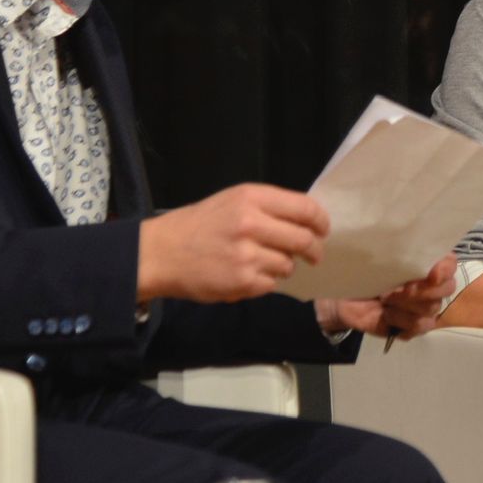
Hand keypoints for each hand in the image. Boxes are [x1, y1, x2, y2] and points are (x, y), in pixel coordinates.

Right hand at [137, 183, 329, 303]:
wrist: (160, 252)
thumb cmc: (200, 224)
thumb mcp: (233, 201)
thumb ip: (269, 206)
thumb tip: (308, 219)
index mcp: (252, 198)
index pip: (306, 208)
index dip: (321, 222)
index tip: (322, 230)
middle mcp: (251, 223)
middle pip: (304, 239)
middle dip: (313, 250)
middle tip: (313, 255)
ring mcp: (246, 254)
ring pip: (288, 264)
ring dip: (284, 266)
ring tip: (264, 262)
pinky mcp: (241, 281)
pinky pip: (272, 284)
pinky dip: (266, 282)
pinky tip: (248, 275)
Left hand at [319, 252, 459, 339]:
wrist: (345, 297)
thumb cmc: (363, 271)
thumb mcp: (376, 255)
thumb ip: (393, 250)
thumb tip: (393, 242)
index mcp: (427, 260)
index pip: (450, 263)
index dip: (444, 269)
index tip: (430, 274)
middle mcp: (432, 283)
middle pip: (447, 288)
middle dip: (421, 290)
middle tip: (395, 290)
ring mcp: (426, 306)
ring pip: (432, 308)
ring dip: (405, 304)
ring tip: (384, 300)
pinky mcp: (415, 326)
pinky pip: (421, 326)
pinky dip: (401, 321)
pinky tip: (386, 315)